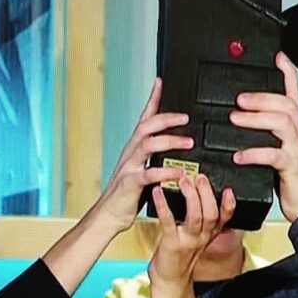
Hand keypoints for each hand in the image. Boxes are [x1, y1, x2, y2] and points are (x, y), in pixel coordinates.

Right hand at [91, 78, 192, 233]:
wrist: (109, 215)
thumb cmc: (128, 194)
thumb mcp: (142, 169)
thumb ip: (155, 158)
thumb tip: (174, 146)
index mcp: (134, 148)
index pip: (144, 118)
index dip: (152, 99)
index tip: (161, 82)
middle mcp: (130, 153)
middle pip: (147, 126)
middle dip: (166, 118)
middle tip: (186, 117)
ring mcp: (129, 167)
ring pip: (148, 145)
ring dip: (170, 141)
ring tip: (189, 142)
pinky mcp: (131, 183)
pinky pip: (149, 174)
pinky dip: (166, 172)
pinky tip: (180, 173)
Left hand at [147, 174, 234, 297]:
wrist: (169, 282)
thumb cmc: (180, 256)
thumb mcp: (197, 238)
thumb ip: (201, 220)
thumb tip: (199, 194)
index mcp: (209, 234)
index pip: (225, 217)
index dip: (229, 204)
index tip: (230, 189)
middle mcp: (202, 237)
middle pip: (211, 213)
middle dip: (207, 194)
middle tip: (200, 176)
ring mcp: (188, 241)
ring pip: (196, 217)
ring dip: (191, 197)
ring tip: (183, 180)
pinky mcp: (171, 243)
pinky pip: (169, 222)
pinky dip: (164, 205)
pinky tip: (158, 192)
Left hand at [230, 52, 297, 220]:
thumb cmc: (294, 180)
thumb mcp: (280, 152)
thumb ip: (267, 136)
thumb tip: (243, 122)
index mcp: (294, 129)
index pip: (293, 94)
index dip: (287, 74)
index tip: (278, 56)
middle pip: (286, 104)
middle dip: (262, 97)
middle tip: (238, 99)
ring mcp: (297, 150)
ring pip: (282, 122)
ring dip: (256, 118)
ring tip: (234, 119)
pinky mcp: (292, 168)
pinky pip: (275, 155)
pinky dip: (255, 153)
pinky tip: (239, 156)